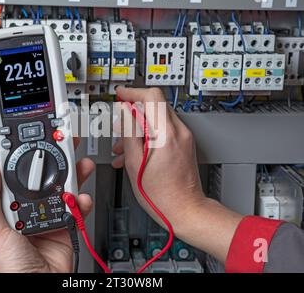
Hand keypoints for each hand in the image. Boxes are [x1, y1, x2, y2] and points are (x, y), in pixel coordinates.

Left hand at [0, 138, 93, 272]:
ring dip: (75, 172)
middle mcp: (31, 203)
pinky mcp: (68, 221)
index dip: (25, 148)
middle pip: (46, 172)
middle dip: (57, 155)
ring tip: (82, 164)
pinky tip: (81, 200)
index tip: (33, 131)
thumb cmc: (11, 265)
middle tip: (65, 140)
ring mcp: (51, 212)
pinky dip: (83, 201)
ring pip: (65, 185)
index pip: (17, 168)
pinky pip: (78, 205)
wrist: (40, 285)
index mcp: (10, 201)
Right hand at [112, 87, 204, 231]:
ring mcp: (183, 138)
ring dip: (138, 128)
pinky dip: (147, 136)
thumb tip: (124, 112)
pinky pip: (163, 132)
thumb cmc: (162, 194)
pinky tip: (135, 153)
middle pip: (154, 107)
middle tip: (119, 128)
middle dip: (133, 114)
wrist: (185, 209)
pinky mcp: (183, 145)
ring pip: (157, 120)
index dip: (133, 93)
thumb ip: (129, 133)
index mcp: (167, 134)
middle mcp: (179, 132)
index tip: (120, 96)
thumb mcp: (135, 163)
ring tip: (123, 147)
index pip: (152, 97)